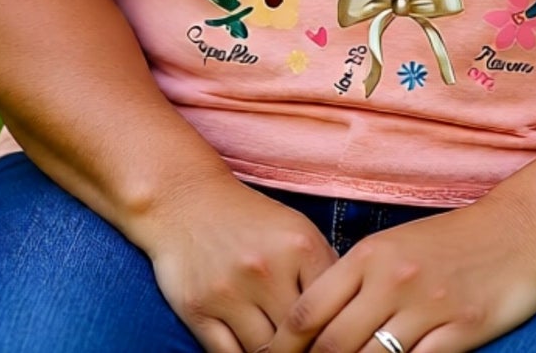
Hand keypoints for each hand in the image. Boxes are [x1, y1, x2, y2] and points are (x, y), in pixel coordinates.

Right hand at [129, 175, 338, 352]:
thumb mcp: (294, 229)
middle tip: (308, 352)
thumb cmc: (249, 219)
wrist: (186, 199)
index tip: (337, 343)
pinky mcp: (198, 310)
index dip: (336, 334)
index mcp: (299, 246)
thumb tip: (349, 312)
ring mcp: (229, 292)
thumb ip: (322, 268)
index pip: (331, 310)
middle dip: (306, 350)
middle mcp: (266, 269)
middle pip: (299, 337)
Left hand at [267, 197, 535, 352]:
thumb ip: (357, 280)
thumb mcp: (395, 246)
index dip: (285, 347)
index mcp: (370, 255)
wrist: (518, 231)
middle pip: (332, 345)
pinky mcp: (460, 331)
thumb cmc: (451, 242)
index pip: (307, 311)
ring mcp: (427, 306)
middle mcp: (392, 279)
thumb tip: (314, 326)